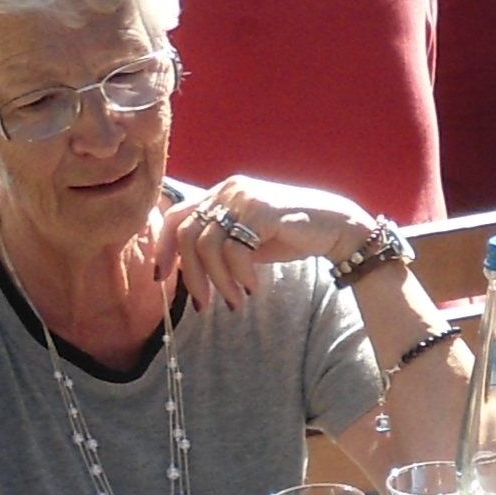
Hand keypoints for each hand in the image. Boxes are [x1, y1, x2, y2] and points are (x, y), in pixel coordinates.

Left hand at [175, 175, 371, 307]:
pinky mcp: (262, 211)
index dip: (163, 248)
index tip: (160, 278)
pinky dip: (240, 275)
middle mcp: (227, 189)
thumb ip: (220, 247)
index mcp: (220, 193)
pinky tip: (253, 287)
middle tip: (204, 305)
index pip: (177, 216)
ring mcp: (244, 197)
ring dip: (219, 281)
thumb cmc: (291, 235)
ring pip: (208, 245)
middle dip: (191, 275)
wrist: (335, 227)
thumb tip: (188, 272)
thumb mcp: (246, 241)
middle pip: (187, 234)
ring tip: (235, 301)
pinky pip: (236, 250)